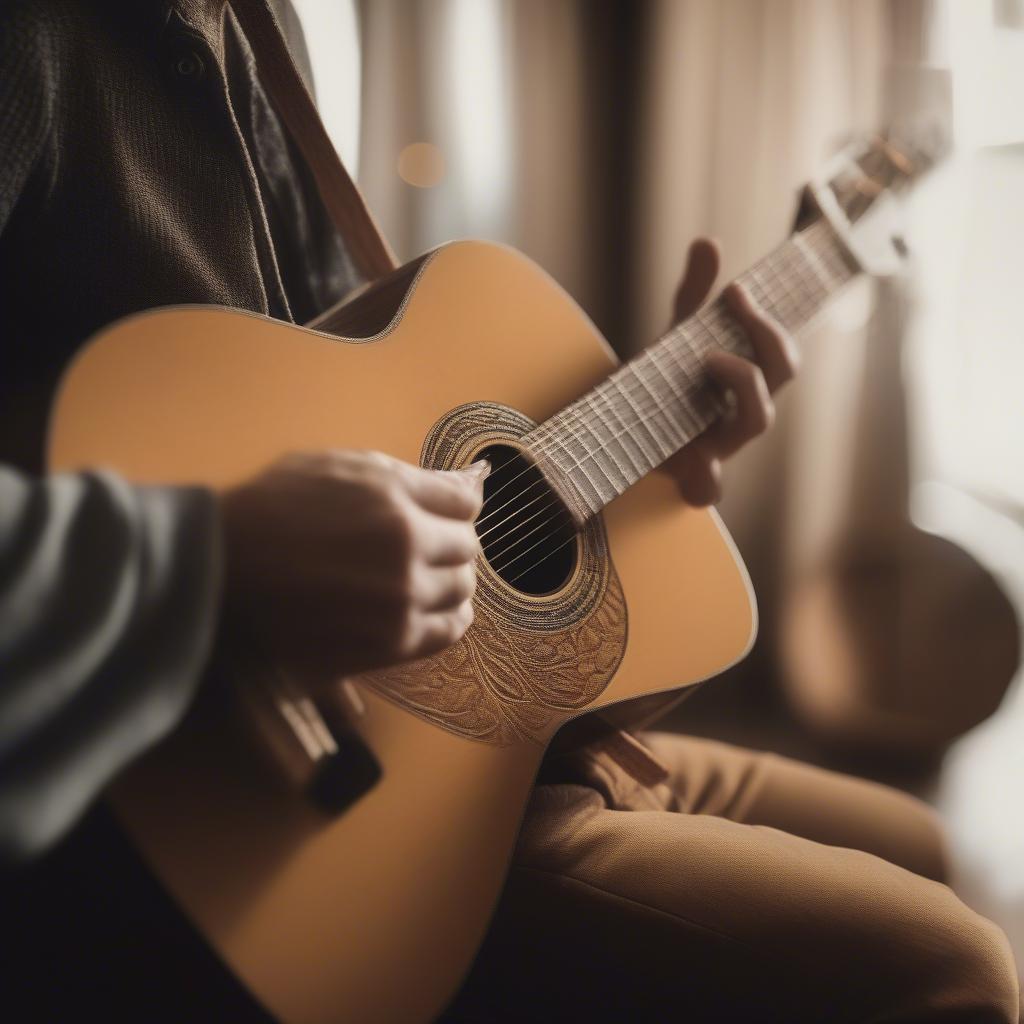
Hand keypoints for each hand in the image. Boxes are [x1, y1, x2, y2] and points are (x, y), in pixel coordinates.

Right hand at [220, 450, 487, 679]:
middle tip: (423, 543)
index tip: (439, 511)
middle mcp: (407, 552)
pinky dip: (448, 618)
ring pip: (462, 591)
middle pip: (468, 548)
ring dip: (450, 580)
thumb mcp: (342, 466)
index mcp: (395, 501)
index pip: (465, 503)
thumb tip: (477, 478)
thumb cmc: (275, 507)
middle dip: (450, 541)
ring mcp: (400, 603)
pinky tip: (430, 608)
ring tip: (420, 576)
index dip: (453, 505)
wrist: (219, 571)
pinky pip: (446, 632)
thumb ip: (414, 477)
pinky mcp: (388, 644)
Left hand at [661, 238, 799, 505]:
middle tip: (734, 301)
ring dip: (744, 382)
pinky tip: (696, 464)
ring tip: (708, 357)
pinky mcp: (692, 475)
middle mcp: (740, 412)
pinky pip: (709, 488)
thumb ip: (691, 297)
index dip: (767, 323)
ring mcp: (720, 444)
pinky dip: (706, 479)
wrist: (625, 438)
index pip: (778, 354)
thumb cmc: (662, 390)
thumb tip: (707, 242)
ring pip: (758, 420)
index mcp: (744, 384)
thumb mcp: (674, 342)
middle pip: (779, 377)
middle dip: (765, 336)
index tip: (734, 288)